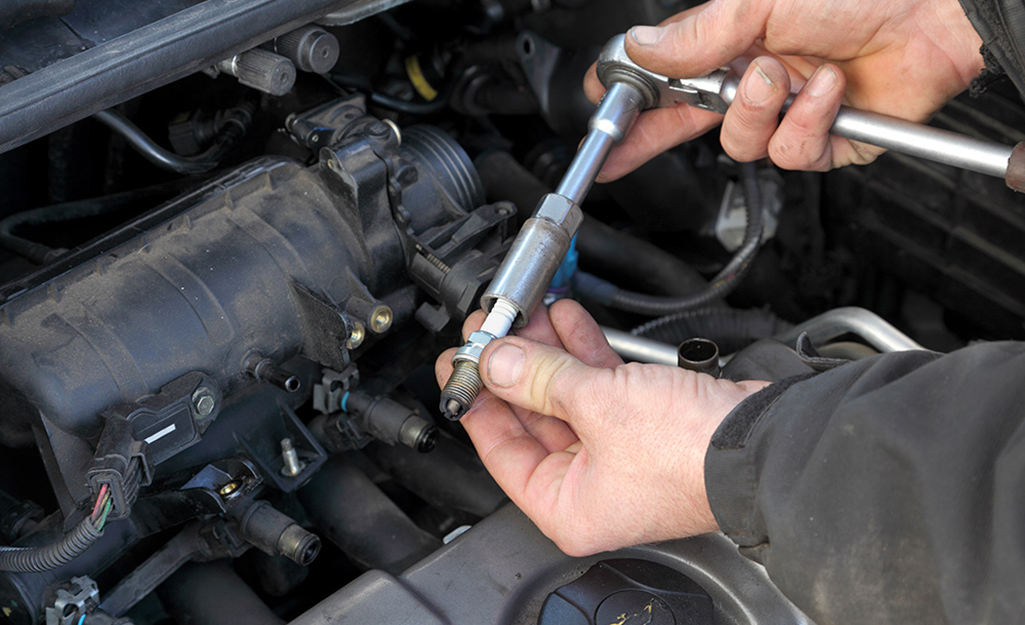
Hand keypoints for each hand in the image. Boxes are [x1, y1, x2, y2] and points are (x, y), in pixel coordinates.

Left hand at [435, 300, 769, 555]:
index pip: (502, 452)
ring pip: (565, 395)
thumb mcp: (598, 406)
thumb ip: (539, 379)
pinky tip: (565, 320)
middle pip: (532, 417)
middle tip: (489, 329)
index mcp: (568, 506)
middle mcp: (590, 485)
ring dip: (546, 351)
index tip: (457, 365)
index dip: (477, 401)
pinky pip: (599, 386)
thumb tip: (495, 361)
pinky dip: (583, 352)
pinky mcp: (644, 423)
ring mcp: (618, 453)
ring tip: (525, 312)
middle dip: (513, 365)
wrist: (764, 439)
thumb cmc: (692, 453)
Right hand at [585, 0, 984, 177]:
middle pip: (687, 124)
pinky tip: (829, 92)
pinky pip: (791, 155)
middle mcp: (757, 80)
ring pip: (740, 145)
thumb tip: (643, 45)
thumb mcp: (764, 1)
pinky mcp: (822, 144)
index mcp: (735, 44)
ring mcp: (788, 114)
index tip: (602, 117)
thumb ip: (700, 33)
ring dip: (761, 112)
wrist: (938, 13)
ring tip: (788, 76)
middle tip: (620, 150)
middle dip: (653, 137)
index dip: (632, 100)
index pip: (668, 79)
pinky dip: (808, 124)